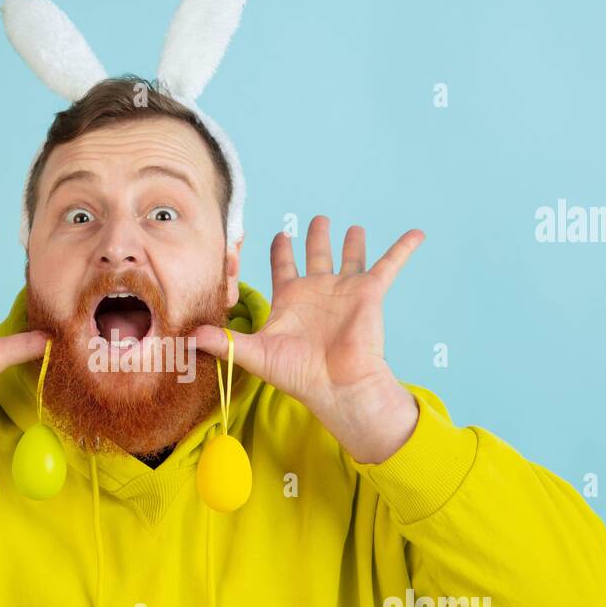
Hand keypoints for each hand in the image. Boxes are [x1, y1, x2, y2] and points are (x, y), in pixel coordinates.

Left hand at [193, 216, 423, 464]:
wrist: (337, 386)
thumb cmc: (297, 374)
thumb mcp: (254, 354)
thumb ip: (223, 342)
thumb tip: (187, 338)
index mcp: (290, 300)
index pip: (282, 266)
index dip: (278, 250)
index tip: (274, 234)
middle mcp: (317, 291)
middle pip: (315, 254)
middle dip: (314, 237)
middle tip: (315, 220)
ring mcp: (344, 290)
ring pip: (350, 256)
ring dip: (351, 241)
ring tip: (351, 226)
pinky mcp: (369, 293)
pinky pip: (390, 264)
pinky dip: (403, 248)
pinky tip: (417, 232)